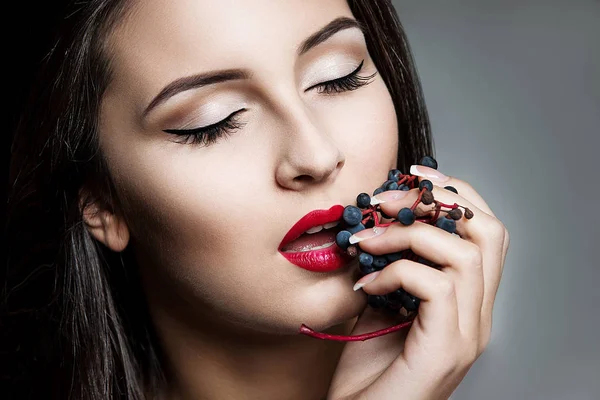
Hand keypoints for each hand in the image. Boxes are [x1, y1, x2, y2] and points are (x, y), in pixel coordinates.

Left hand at [327, 170, 509, 399]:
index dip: (456, 193)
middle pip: (490, 232)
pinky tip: (366, 285)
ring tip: (366, 241)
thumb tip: (378, 222)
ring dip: (406, 234)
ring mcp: (469, 333)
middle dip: (438, 201)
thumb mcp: (379, 306)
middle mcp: (479, 316)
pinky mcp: (448, 348)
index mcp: (468, 302)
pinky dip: (395, 272)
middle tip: (388, 199)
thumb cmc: (367, 373)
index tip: (414, 175)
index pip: (486, 231)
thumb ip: (391, 267)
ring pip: (463, 253)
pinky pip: (434, 285)